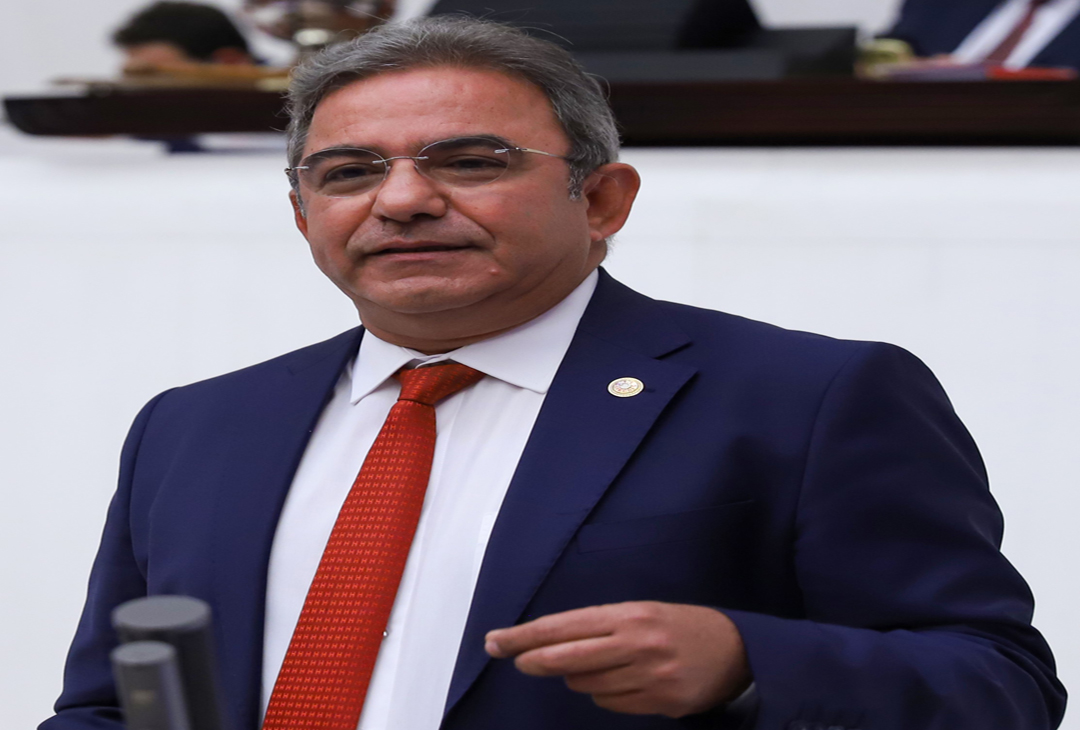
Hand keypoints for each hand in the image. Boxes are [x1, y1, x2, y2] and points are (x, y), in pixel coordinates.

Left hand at [484, 601, 750, 717]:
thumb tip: (552, 648)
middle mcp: (637, 643)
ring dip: (578, 679)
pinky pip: (612, 704)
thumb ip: (601, 628)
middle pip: (567, 657)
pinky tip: (621, 683)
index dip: (526, 635)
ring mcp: (649, 676)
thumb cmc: (681, 625)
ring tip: (597, 666)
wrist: (737, 649)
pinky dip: (605, 696)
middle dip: (534, 659)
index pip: (564, 625)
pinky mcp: (661, 703)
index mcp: (630, 614)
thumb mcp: (643, 611)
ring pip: (587, 685)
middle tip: (515, 660)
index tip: (497, 641)